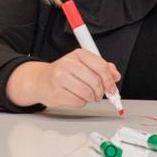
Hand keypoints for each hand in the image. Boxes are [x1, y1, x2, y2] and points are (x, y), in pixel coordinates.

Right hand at [6, 49, 120, 109]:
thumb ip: (101, 68)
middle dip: (101, 92)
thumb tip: (115, 76)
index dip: (110, 80)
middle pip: (96, 82)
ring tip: (87, 95)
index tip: (112, 88)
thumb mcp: (83, 64)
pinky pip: (78, 102)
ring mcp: (60, 78)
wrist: (41, 80)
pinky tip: (75, 96)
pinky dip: (81, 102)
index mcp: (78, 54)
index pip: (101, 66)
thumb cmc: (65, 72)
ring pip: (88, 93)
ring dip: (91, 98)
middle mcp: (68, 63)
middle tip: (99, 94)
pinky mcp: (56, 92)